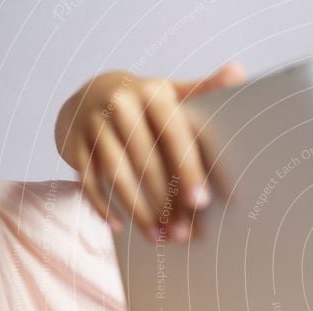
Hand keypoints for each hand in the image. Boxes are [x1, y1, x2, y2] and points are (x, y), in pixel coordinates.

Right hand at [55, 61, 246, 241]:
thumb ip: (207, 86)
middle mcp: (119, 105)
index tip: (201, 202)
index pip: (174, 136)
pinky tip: (120, 228)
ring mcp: (92, 124)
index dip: (188, 169)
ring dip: (138, 212)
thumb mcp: (174, 91)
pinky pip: (88, 181)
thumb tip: (240, 70)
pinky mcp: (73, 144)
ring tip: (158, 238)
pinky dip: (103, 207)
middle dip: (165, 201)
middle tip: (183, 233)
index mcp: (152, 93)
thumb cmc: (148, 101)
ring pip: (117, 176)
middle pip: (145, 161)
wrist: (93, 91)